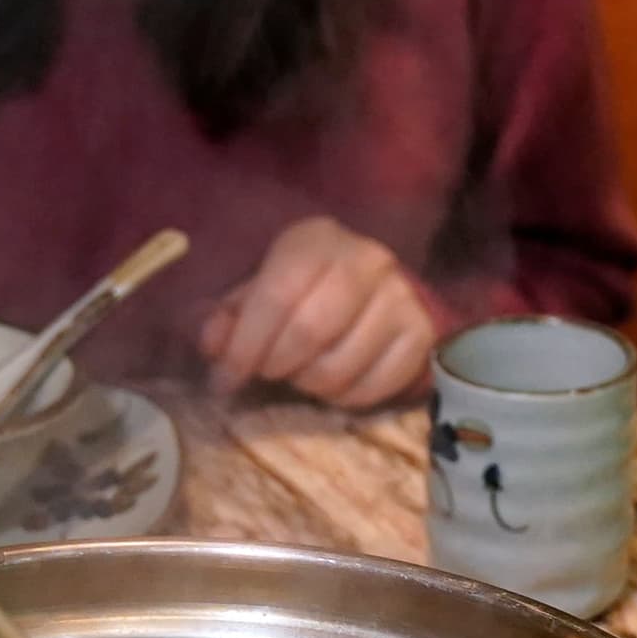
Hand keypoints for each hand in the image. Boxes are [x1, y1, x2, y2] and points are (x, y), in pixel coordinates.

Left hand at [198, 217, 435, 405]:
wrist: (368, 288)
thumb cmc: (302, 288)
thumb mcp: (259, 289)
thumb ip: (229, 317)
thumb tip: (215, 344)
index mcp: (317, 239)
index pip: (277, 296)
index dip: (245, 346)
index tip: (224, 380)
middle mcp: (368, 259)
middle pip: (310, 332)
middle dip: (275, 365)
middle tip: (264, 374)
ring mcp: (401, 297)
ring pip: (340, 367)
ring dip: (307, 384)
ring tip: (299, 374)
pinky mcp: (421, 335)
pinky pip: (374, 388)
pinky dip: (343, 398)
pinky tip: (332, 384)